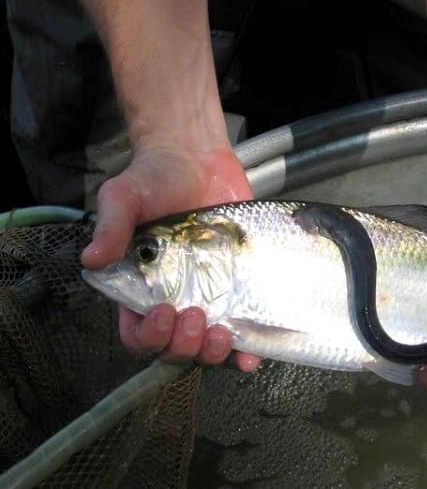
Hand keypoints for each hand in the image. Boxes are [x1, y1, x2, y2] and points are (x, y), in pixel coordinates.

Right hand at [81, 143, 261, 371]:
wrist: (199, 159)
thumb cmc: (155, 178)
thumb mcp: (124, 197)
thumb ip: (111, 228)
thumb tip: (91, 259)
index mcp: (141, 288)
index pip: (138, 333)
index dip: (149, 336)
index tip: (165, 312)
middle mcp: (174, 299)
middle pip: (174, 349)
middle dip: (184, 346)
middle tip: (196, 319)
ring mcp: (209, 297)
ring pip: (207, 347)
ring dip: (214, 352)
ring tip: (222, 333)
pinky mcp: (238, 289)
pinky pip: (244, 331)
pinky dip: (247, 348)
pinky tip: (251, 350)